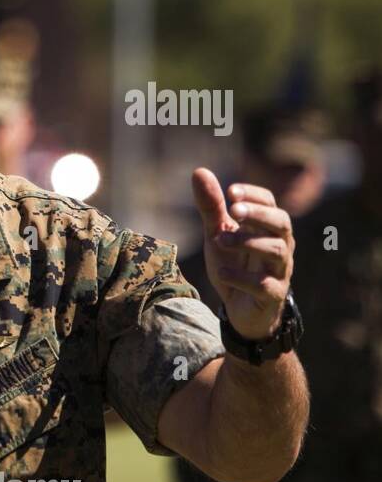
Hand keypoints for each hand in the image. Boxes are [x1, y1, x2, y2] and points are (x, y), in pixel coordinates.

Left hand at [191, 168, 294, 339]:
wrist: (241, 310)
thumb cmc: (234, 264)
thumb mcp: (218, 234)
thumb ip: (211, 207)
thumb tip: (198, 171)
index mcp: (267, 228)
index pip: (270, 203)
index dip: (254, 196)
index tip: (231, 192)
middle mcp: (279, 246)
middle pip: (282, 223)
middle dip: (259, 214)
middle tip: (233, 210)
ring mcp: (278, 271)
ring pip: (277, 251)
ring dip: (248, 242)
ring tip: (219, 240)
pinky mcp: (271, 295)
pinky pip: (265, 284)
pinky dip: (242, 277)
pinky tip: (222, 272)